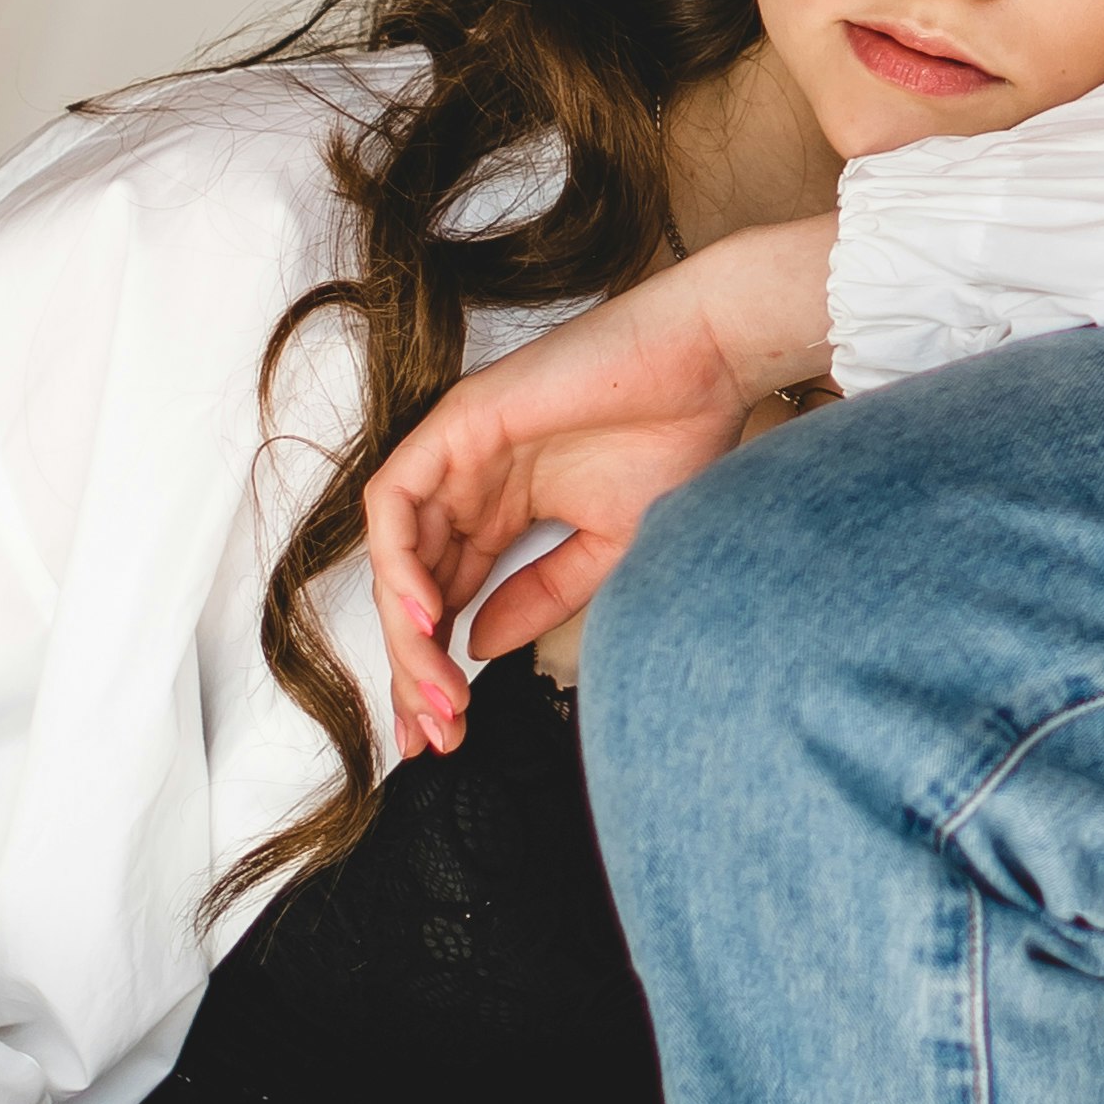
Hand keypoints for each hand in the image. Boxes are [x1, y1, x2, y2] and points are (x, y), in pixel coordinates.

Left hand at [363, 220, 837, 752]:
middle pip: (411, 591)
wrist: (709, 366)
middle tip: (437, 734)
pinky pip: (394, 504)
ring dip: (407, 633)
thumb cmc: (676, 441)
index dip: (437, 673)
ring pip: (395, 558)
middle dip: (416, 671)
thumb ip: (541, 596)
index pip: (445, 603)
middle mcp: (467, 486)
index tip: (448, 738)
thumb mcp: (607, 549)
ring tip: (437, 693)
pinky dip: (398, 563)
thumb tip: (478, 648)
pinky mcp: (453, 425)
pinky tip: (429, 618)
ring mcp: (455, 455)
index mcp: (501, 512)